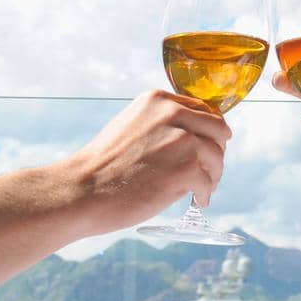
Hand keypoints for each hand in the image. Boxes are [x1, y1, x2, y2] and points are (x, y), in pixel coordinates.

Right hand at [63, 89, 230, 228]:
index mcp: (158, 100)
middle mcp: (173, 113)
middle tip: (208, 171)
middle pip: (218, 131)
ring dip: (213, 176)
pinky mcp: (187, 168)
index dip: (209, 132)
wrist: (82, 190)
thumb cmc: (102, 166)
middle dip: (215, 153)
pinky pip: (209, 183)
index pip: (203, 110)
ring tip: (201, 190)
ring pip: (217, 157)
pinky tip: (197, 201)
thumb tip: (191, 136)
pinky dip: (205, 195)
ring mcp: (183, 140)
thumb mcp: (131, 126)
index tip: (207, 147)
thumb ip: (160, 124)